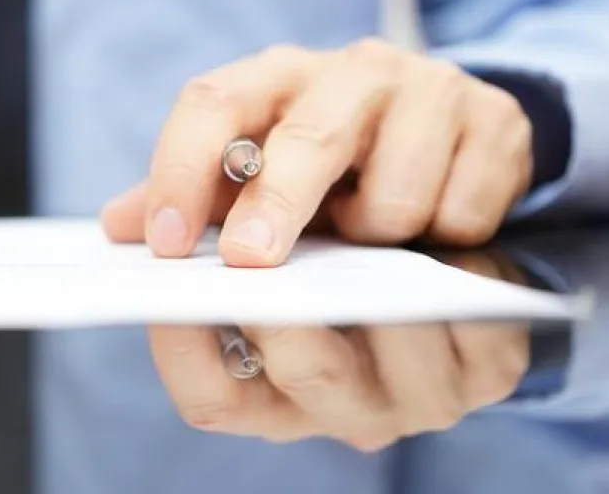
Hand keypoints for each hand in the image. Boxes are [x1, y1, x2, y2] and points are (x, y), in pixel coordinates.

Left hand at [102, 39, 532, 265]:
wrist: (444, 127)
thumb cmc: (326, 160)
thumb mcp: (255, 169)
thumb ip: (191, 197)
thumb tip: (117, 229)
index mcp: (272, 77)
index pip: (211, 103)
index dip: (180, 170)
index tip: (164, 245)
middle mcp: (349, 70)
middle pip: (307, 136)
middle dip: (276, 206)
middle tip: (250, 263)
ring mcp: (429, 88)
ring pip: (395, 190)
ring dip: (374, 236)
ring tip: (366, 236)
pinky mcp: (495, 123)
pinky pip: (462, 212)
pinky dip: (440, 238)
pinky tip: (427, 229)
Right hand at [145, 245, 529, 450]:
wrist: (440, 230)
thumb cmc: (324, 216)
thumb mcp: (253, 203)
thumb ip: (197, 209)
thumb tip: (120, 222)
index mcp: (264, 382)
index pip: (208, 398)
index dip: (180, 341)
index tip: (168, 256)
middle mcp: (334, 405)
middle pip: (302, 379)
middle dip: (281, 311)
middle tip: (255, 247)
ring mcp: (412, 399)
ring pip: (394, 348)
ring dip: (374, 264)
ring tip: (365, 213)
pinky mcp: (488, 369)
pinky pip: (481, 339)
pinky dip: (460, 255)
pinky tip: (446, 232)